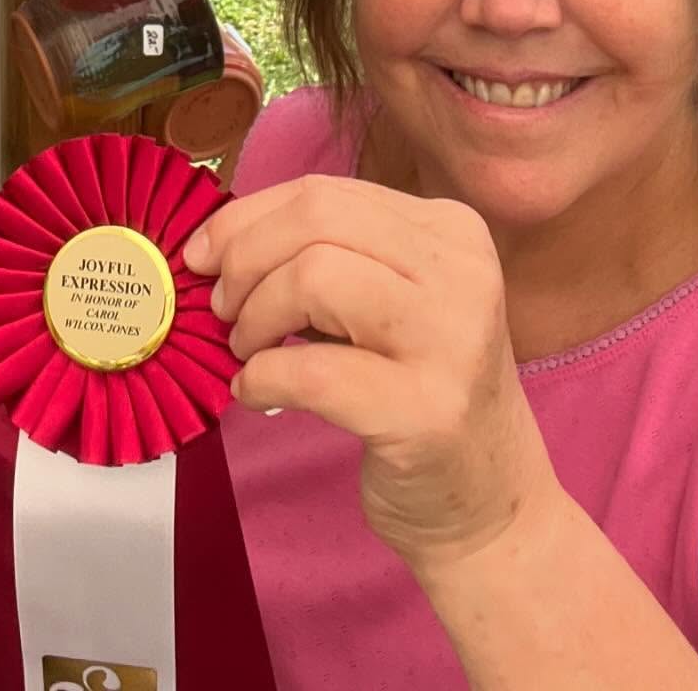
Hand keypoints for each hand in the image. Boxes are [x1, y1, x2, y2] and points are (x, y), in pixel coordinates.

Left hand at [183, 174, 557, 576]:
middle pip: (317, 220)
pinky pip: (311, 370)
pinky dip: (262, 377)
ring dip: (256, 316)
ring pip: (314, 276)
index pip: (325, 193)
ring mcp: (451, 341)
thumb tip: (219, 241)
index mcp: (451, 230)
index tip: (205, 253)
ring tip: (247, 350)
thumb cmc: (420, 392)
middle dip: (245, 258)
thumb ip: (326, 256)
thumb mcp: (389, 302)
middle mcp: (462, 273)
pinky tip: (256, 392)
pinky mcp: (426, 411)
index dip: (247, 217)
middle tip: (224, 308)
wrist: (492, 504)